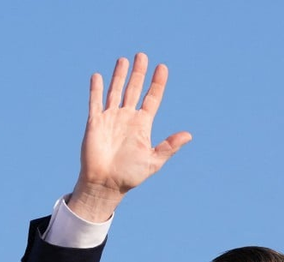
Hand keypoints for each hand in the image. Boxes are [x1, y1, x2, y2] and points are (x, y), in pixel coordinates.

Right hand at [69, 53, 191, 221]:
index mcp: (142, 125)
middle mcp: (127, 118)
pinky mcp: (95, 123)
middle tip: (142, 55)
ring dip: (119, 76)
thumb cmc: (130, 175)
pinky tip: (98, 76)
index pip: (152, 98)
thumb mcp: (154, 161)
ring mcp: (110, 118)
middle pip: (134, 89)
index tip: (162, 68)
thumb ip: (169, 146)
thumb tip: (188, 135)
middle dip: (138, 73)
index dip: (157, 83)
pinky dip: (95, 89)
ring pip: (115, 91)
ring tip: (124, 60)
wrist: (106, 184)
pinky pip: (95, 102)